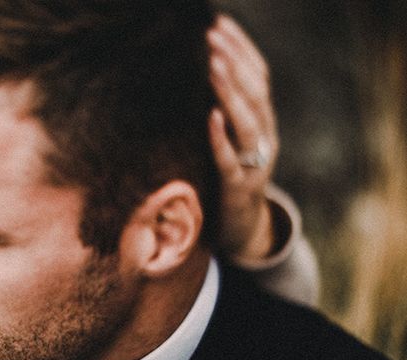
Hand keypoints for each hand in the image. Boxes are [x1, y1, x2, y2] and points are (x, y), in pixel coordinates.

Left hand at [207, 15, 279, 259]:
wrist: (243, 230)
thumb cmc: (230, 180)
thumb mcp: (230, 143)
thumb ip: (223, 114)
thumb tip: (199, 75)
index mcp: (264, 124)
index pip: (258, 77)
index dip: (241, 49)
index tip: (219, 23)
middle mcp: (266, 139)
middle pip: (255, 93)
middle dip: (234, 61)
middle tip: (212, 35)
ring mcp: (255, 164)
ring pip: (248, 123)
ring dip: (230, 92)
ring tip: (212, 64)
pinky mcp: (238, 189)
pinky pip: (229, 160)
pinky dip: (220, 137)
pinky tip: (209, 116)